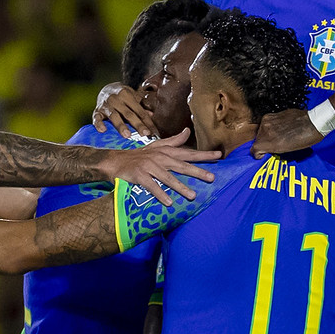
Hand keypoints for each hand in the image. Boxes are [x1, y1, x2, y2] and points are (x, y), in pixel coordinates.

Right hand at [93, 83, 154, 140]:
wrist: (106, 89)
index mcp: (126, 94)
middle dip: (137, 124)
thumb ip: (141, 106)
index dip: (147, 121)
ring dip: (121, 125)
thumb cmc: (123, 96)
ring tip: (127, 135)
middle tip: (145, 134)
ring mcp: (105, 105)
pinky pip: (97, 118)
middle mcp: (116, 99)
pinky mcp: (97, 111)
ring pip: (114, 116)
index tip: (153, 132)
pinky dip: (99, 124)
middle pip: (128, 114)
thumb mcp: (133, 97)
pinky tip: (103, 130)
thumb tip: (151, 115)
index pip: (139, 110)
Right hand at [101, 130, 217, 204]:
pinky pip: (151, 186)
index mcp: (166, 152)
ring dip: (180, 187)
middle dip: (197, 171)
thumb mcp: (157, 146)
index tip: (219, 156)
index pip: (188, 153)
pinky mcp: (139, 176)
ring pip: (167, 177)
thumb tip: (188, 131)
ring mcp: (149, 166)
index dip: (203, 155)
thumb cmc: (139, 155)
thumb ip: (174, 141)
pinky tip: (169, 202)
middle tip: (212, 178)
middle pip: (181, 165)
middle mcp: (159, 158)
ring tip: (193, 195)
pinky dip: (160, 194)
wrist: (115, 161)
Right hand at [253, 108, 322, 158]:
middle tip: (272, 146)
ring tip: (278, 137)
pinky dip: (271, 127)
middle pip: (257, 139)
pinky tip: (281, 129)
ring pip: (261, 130)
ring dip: (267, 134)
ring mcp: (268, 120)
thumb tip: (266, 148)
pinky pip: (267, 123)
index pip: (254, 150)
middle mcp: (265, 130)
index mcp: (267, 142)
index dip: (258, 153)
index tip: (262, 155)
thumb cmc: (304, 139)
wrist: (313, 124)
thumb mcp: (285, 150)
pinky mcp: (273, 114)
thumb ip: (272, 148)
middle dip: (263, 143)